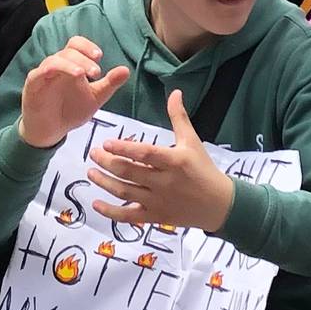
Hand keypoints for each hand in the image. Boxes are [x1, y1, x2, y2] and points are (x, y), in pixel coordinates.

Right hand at [19, 35, 131, 147]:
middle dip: (84, 58)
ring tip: (83, 75)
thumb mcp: (95, 98)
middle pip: (68, 50)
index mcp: (71, 65)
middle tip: (96, 73)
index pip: (77, 45)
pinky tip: (65, 76)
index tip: (99, 56)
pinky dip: (51, 70)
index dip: (87, 46)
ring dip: (71, 64)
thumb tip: (126, 70)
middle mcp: (57, 66)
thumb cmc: (70, 111)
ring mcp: (44, 75)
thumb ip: (109, 84)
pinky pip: (39, 72)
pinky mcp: (33, 85)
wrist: (51, 132)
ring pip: (55, 59)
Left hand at [86, 91, 236, 231]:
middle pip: (129, 172)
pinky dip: (111, 212)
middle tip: (94, 154)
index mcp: (174, 161)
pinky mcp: (155, 217)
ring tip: (91, 172)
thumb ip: (179, 118)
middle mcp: (164, 182)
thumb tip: (175, 93)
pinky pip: (129, 217)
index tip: (106, 143)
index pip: (144, 154)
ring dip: (105, 183)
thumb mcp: (193, 141)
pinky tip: (96, 204)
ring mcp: (158, 201)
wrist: (219, 204)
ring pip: (125, 193)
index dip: (124, 149)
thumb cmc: (204, 169)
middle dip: (107, 163)